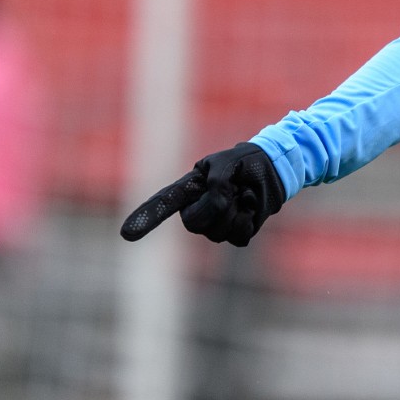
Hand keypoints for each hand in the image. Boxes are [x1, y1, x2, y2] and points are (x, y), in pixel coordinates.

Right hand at [120, 142, 285, 246]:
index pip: (164, 203)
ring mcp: (216, 223)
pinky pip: (237, 237)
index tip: (126, 233)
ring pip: (217, 233)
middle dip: (215, 208)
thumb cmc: (245, 162)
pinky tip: (251, 207)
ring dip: (235, 211)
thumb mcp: (227, 162)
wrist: (273, 171)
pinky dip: (248, 220)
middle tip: (232, 189)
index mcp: (189, 189)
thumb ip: (217, 182)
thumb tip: (216, 205)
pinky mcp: (236, 232)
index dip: (146, 217)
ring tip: (242, 194)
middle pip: (193, 224)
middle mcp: (198, 209)